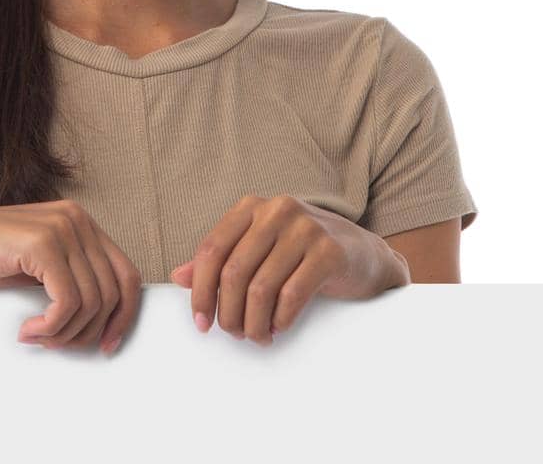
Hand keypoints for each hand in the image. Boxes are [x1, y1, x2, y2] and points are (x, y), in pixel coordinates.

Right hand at [0, 199, 140, 355]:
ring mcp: (61, 227)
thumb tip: (104, 319)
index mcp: (80, 222)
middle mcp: (77, 219)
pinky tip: (28, 330)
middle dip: (91, 331)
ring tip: (38, 336)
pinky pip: (68, 302)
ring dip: (65, 333)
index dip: (124, 316)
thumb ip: (70, 277)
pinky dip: (51, 327)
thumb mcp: (36, 266)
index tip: (107, 344)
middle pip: (115, 291)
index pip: (127, 274)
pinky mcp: (41, 243)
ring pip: (91, 301)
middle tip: (60, 346)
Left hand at [167, 193, 381, 344]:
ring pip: (261, 288)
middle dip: (227, 312)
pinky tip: (279, 327)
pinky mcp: (330, 252)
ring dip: (253, 323)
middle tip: (233, 333)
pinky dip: (279, 320)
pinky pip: (291, 296)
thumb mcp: (260, 249)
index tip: (200, 322)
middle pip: (233, 272)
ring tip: (257, 335)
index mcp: (252, 206)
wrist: (364, 255)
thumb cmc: (303, 253)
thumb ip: (220, 261)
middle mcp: (277, 210)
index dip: (200, 291)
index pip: (211, 249)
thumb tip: (178, 277)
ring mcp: (306, 228)